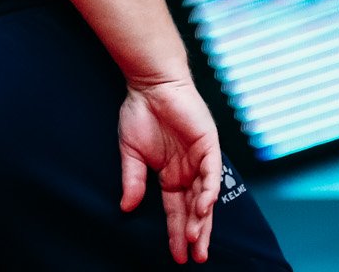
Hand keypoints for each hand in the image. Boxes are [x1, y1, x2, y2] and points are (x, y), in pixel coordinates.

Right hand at [117, 77, 221, 262]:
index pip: (176, 211)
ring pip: (205, 197)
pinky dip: (208, 191)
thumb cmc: (140, 114)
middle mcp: (188, 173)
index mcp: (170, 175)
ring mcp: (201, 161)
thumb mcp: (131, 152)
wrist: (151, 85)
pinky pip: (212, 174)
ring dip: (202, 219)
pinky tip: (203, 208)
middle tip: (194, 257)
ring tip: (197, 240)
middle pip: (195, 211)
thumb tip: (125, 208)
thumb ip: (132, 180)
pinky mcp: (209, 147)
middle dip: (195, 235)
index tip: (175, 255)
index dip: (177, 232)